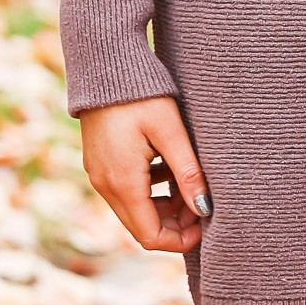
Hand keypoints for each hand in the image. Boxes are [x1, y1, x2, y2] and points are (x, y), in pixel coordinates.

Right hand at [79, 93, 211, 253]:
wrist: (103, 64)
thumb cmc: (141, 94)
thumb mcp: (171, 132)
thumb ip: (188, 173)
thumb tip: (205, 209)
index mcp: (123, 182)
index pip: (151, 236)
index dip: (181, 240)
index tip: (206, 223)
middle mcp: (105, 185)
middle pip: (142, 227)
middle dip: (175, 224)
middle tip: (202, 202)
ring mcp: (98, 175)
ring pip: (135, 210)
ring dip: (163, 207)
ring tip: (189, 182)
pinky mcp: (99, 164)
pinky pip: (126, 191)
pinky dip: (150, 191)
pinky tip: (169, 168)